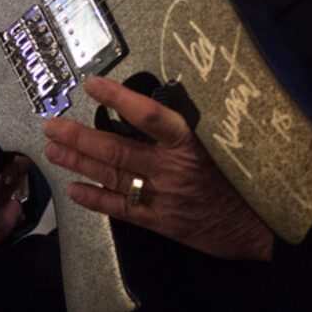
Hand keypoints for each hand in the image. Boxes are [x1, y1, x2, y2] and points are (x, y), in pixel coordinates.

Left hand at [43, 75, 272, 260]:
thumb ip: (184, 129)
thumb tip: (149, 103)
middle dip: (80, 137)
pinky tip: (74, 190)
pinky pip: (121, 209)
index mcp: (189, 143)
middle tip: (52, 125)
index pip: (148, 115)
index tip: (92, 84)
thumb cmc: (240, 178)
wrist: (259, 227)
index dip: (118, 98)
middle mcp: (171, 169)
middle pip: (117, 148)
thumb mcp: (220, 144)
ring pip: (112, 176)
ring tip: (53, 150)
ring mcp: (162, 197)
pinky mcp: (159, 222)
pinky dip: (95, 199)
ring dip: (80, 163)